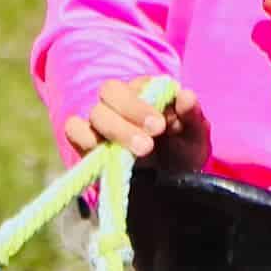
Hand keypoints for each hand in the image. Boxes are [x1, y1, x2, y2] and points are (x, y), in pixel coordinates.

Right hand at [63, 77, 209, 167]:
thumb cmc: (182, 155)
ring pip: (95, 113)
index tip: (161, 126)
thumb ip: (193, 117)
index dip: (146, 103)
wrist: (167, 187)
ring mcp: (101, 121)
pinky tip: (103, 153)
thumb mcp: (195, 139)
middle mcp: (121, 102)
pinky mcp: (86, 142)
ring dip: (115, 130)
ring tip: (140, 152)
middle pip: (110, 91)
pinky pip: (74, 130)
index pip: (139, 84)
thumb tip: (185, 95)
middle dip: (130, 113)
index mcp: (148, 92)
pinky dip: (84, 138)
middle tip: (151, 140)